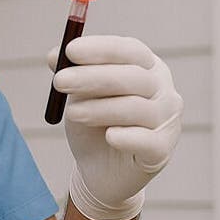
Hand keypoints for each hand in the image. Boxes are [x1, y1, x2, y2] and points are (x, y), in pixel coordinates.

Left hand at [48, 35, 182, 219]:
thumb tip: (53, 56)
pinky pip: (146, 140)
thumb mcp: (79, 95)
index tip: (70, 51)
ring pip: (135, 107)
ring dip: (99, 108)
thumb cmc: (93, 124)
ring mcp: (167, 120)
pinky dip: (126, 136)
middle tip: (60, 81)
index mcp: (146, 67)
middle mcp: (163, 90)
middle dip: (93, 77)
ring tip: (72, 113)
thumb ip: (71, 73)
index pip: (130, 50)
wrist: (99, 170)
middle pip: (134, 77)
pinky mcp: (162, 150)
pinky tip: (109, 136)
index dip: (101, 49)